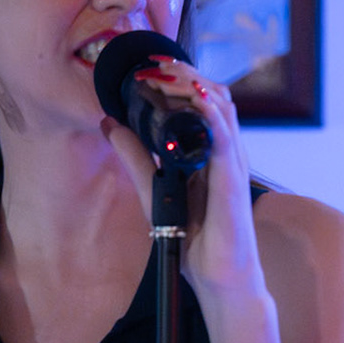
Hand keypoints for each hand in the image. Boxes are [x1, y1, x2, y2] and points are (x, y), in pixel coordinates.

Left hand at [99, 55, 266, 301]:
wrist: (217, 277)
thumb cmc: (193, 238)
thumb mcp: (152, 190)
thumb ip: (135, 157)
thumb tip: (110, 124)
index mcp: (207, 151)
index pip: (199, 101)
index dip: (176, 78)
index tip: (147, 67)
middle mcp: (223, 150)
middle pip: (212, 95)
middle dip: (183, 74)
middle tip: (152, 65)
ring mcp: (232, 162)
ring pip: (221, 107)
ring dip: (194, 86)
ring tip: (165, 74)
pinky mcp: (233, 178)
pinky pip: (226, 136)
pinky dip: (211, 113)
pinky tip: (193, 99)